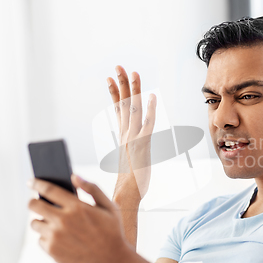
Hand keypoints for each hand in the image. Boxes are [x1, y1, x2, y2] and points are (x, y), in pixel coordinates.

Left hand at [28, 175, 130, 262]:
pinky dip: (47, 237)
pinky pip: (40, 239)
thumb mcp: (110, 207)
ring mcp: (56, 237)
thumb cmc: (113, 233)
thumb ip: (92, 189)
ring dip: (41, 220)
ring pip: (34, 223)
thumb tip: (74, 176)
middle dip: (33, 201)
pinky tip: (60, 238)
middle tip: (37, 202)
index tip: (31, 181)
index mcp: (77, 207)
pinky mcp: (52, 251)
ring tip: (52, 222)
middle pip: (34, 205)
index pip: (49, 189)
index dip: (37, 183)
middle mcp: (63, 221)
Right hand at [107, 66, 156, 202]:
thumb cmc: (128, 183)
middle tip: (119, 66)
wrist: (126, 196)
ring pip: (133, 110)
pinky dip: (150, 110)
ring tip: (133, 73)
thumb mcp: (128, 162)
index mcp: (122, 137)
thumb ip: (127, 151)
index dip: (115, 94)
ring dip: (134, 90)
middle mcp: (126, 135)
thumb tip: (127, 147)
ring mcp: (133, 139)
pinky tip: (152, 97)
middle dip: (121, 84)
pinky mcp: (142, 146)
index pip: (117, 110)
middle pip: (123, 104)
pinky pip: (147, 124)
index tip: (110, 78)